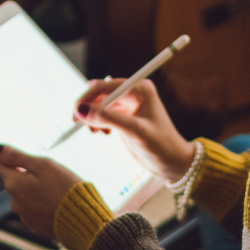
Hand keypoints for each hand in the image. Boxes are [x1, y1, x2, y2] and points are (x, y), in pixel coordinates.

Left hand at [0, 145, 82, 239]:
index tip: (6, 148)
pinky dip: (43, 204)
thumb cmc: (65, 189)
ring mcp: (26, 216)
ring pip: (26, 197)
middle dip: (25, 174)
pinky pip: (36, 210)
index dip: (3, 154)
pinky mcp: (37, 226)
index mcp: (14, 184)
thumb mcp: (44, 166)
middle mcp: (15, 202)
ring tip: (56, 188)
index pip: (0, 164)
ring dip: (35, 190)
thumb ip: (19, 157)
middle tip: (46, 170)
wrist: (83, 220)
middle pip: (15, 181)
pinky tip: (57, 202)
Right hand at [73, 77, 195, 182]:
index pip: (105, 86)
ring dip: (92, 117)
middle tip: (77, 123)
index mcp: (139, 89)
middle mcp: (133, 93)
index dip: (88, 97)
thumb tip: (81, 110)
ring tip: (95, 132)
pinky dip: (97, 123)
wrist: (173, 163)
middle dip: (88, 107)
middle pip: (99, 93)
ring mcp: (128, 105)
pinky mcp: (124, 117)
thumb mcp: (134, 131)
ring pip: (99, 105)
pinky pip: (103, 114)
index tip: (76, 112)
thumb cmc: (161, 145)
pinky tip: (102, 133)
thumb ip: (108, 119)